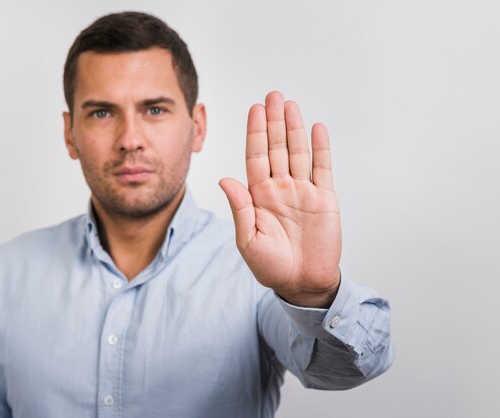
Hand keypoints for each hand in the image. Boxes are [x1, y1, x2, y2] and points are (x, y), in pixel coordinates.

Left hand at [219, 92, 341, 307]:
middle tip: (273, 96)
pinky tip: (316, 129)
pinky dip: (320, 149)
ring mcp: (303, 192)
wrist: (302, 284)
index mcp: (259, 196)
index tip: (254, 109)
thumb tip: (225, 180)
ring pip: (298, 152)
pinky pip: (322, 169)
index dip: (255, 132)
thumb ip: (240, 208)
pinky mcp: (324, 199)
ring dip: (294, 128)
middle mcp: (280, 188)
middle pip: (276, 147)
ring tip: (290, 105)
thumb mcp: (248, 240)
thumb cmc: (271, 266)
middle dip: (273, 122)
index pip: (256, 156)